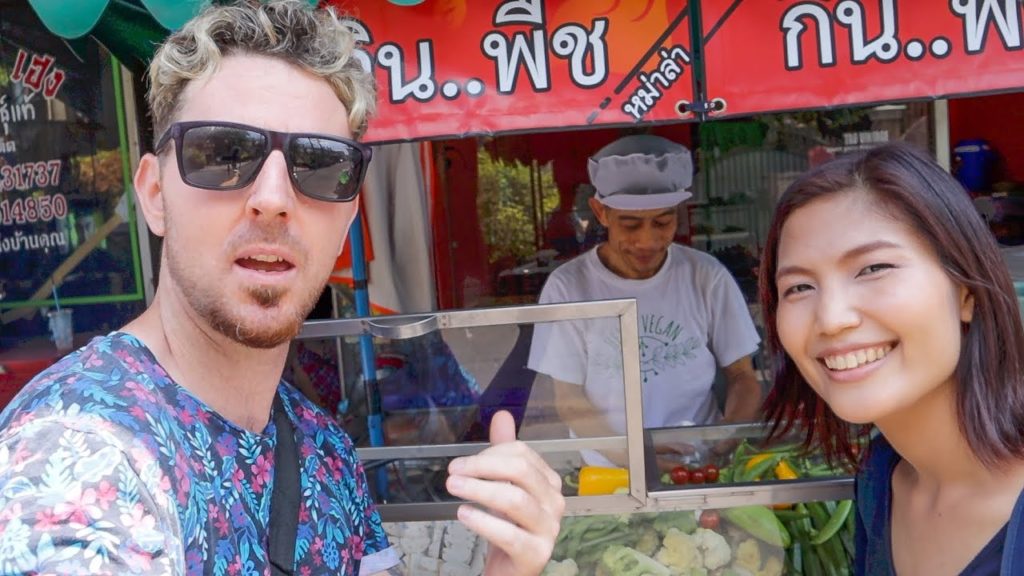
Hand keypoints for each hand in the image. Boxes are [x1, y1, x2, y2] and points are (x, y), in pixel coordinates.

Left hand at [446, 411, 565, 575]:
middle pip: (521, 471)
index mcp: (549, 483)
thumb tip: (502, 414)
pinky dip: (483, 521)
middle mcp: (555, 504)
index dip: (490, 454)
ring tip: (453, 488)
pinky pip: (509, 534)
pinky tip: (463, 514)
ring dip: (480, 490)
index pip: (522, 454)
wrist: (511, 570)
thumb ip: (502, 453)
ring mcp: (548, 530)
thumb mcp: (503, 485)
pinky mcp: (536, 555)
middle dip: (483, 467)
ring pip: (515, 500)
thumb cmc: (507, 526)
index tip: (461, 463)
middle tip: (452, 472)